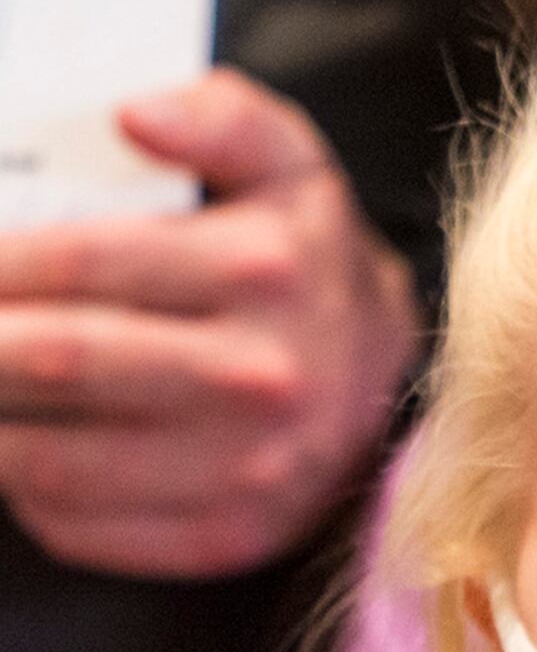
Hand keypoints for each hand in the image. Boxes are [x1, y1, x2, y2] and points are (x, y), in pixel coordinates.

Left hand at [0, 70, 422, 576]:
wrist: (384, 385)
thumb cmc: (304, 263)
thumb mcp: (287, 163)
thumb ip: (221, 114)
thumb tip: (134, 114)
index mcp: (265, 270)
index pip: (84, 261)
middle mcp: (262, 377)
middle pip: (63, 363)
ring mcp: (248, 471)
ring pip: (57, 463)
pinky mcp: (228, 537)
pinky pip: (86, 530)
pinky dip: (24, 496)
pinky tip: (14, 453)